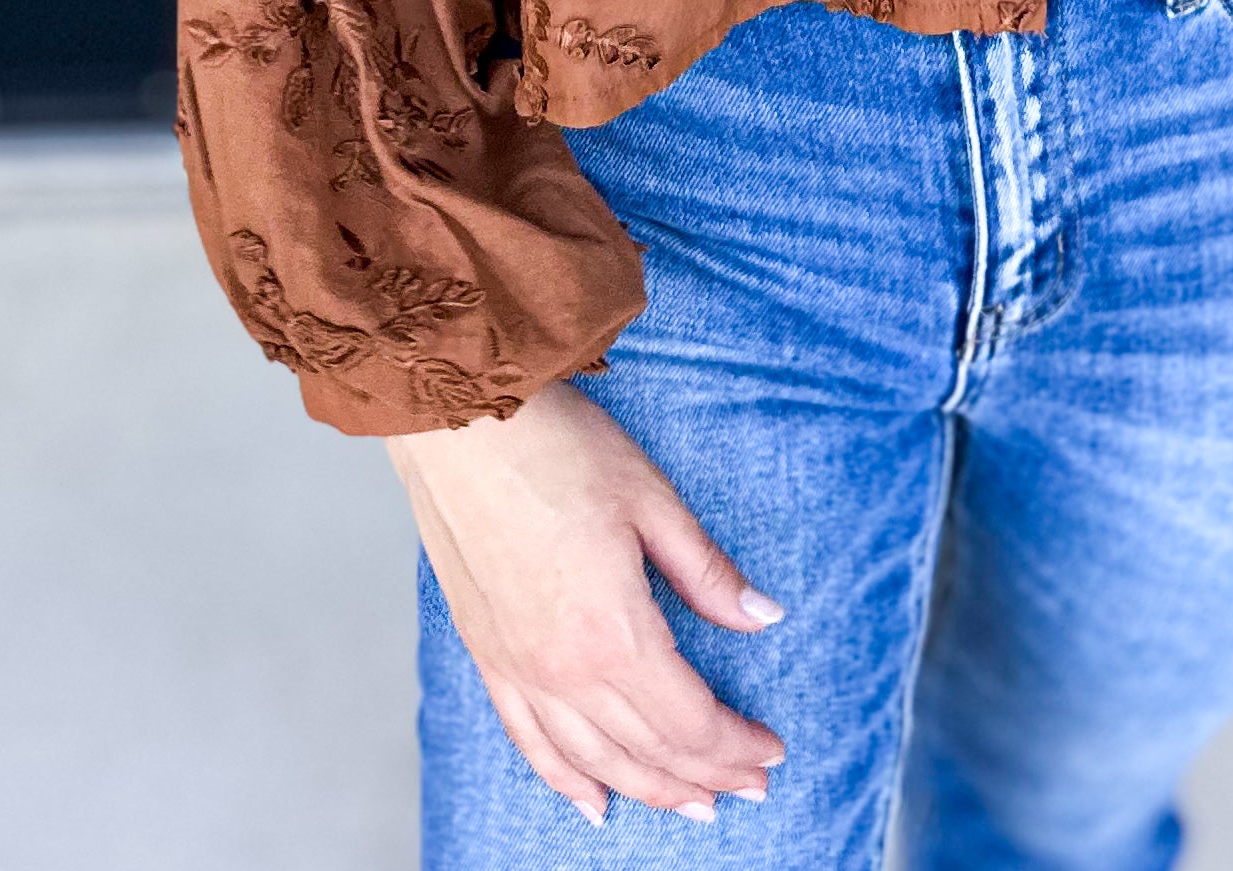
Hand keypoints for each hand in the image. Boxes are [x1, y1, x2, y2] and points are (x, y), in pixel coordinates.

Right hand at [389, 382, 786, 826]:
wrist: (461, 426)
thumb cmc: (557, 449)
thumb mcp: (652, 499)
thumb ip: (706, 572)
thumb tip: (764, 618)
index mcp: (614, 633)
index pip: (689, 721)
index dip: (736, 745)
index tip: (772, 750)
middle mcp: (564, 670)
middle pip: (649, 750)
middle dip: (707, 776)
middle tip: (750, 786)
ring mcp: (521, 670)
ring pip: (595, 761)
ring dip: (649, 790)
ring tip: (692, 805)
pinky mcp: (489, 656)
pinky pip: (531, 742)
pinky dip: (566, 781)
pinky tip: (593, 802)